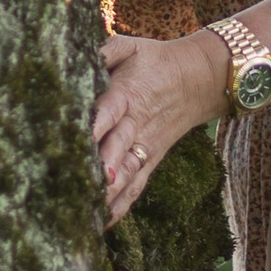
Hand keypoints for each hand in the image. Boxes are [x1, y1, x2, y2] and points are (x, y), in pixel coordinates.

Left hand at [94, 27, 226, 226]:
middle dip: (99, 167)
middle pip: (116, 149)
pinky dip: (120, 206)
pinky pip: (135, 187)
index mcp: (128, 93)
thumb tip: (71, 51)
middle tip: (78, 184)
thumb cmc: (155, 61)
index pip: (110, 110)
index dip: (96, 124)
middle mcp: (136, 125)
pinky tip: (101, 224)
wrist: (199, 79)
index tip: (81, 137)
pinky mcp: (149, 161)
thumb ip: (103, 50)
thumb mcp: (131, 46)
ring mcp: (144, 147)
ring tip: (85, 214)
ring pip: (125, 175)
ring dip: (107, 194)